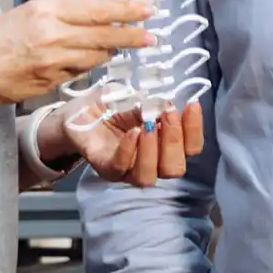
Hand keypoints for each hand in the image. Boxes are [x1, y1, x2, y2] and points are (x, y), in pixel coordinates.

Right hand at [0, 0, 155, 112]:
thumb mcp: (27, 12)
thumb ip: (60, 14)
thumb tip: (92, 14)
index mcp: (47, 10)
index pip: (98, 9)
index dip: (127, 10)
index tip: (147, 9)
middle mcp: (53, 34)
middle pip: (104, 34)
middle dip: (132, 34)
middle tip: (152, 35)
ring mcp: (54, 60)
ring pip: (96, 54)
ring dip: (112, 49)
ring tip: (125, 44)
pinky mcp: (52, 80)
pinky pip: (81, 70)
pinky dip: (90, 63)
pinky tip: (93, 58)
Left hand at [54, 89, 206, 187]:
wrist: (78, 112)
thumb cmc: (111, 104)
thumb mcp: (134, 95)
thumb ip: (150, 101)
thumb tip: (165, 103)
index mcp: (164, 144)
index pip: (190, 148)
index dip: (195, 130)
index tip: (191, 105)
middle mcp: (151, 161)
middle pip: (175, 168)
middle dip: (175, 140)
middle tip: (168, 113)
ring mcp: (128, 169)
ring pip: (150, 176)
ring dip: (153, 150)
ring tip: (147, 125)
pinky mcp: (106, 168)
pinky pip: (121, 169)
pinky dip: (129, 151)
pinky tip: (132, 132)